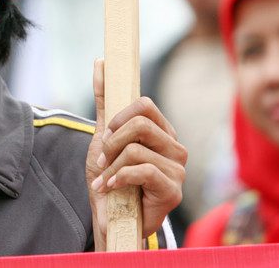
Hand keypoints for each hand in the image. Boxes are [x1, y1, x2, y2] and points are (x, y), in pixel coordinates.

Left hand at [86, 59, 186, 249]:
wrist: (110, 216)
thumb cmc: (112, 177)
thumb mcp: (103, 135)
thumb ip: (105, 100)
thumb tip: (100, 62)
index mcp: (162, 132)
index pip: (145, 105)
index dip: (120, 116)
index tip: (105, 134)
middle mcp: (175, 148)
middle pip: (140, 124)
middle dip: (112, 142)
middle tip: (102, 159)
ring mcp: (177, 170)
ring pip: (136, 149)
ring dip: (111, 165)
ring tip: (106, 179)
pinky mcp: (173, 190)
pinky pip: (143, 170)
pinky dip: (119, 178)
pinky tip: (112, 187)